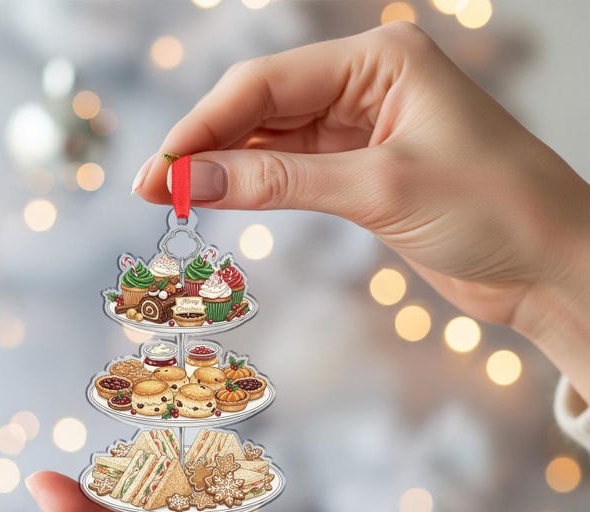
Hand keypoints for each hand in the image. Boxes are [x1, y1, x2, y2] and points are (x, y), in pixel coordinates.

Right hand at [132, 23, 589, 401]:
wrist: (548, 264)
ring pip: (274, 142)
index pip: (267, 84)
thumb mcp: (377, 188)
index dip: (205, 126)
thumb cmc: (492, 208)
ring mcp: (364, 129)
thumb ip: (280, 183)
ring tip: (175, 197)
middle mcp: (368, 85)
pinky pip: (294, 171)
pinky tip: (222, 199)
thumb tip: (192, 180)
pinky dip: (258, 187)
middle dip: (206, 147)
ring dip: (227, 169)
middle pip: (263, 108)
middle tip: (152, 186)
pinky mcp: (364, 171)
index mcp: (381, 60)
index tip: (160, 168)